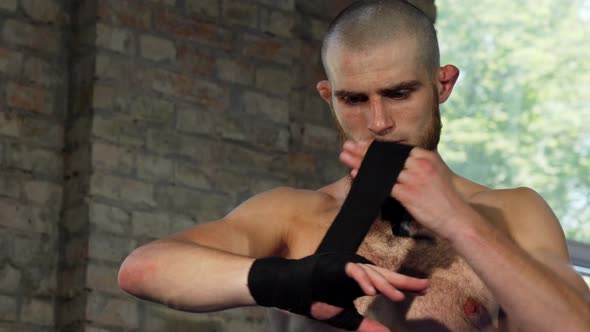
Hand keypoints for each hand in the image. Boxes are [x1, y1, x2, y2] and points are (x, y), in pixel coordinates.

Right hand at [310, 262, 428, 331]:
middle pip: (386, 275)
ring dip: (385, 284)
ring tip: (400, 296)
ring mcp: (347, 268)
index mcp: (361, 282)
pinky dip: (362, 280)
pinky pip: (353, 271)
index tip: (425, 290)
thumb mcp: (345, 318)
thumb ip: (364, 324)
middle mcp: (358, 273)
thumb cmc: (316, 300)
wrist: (293, 291)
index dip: (406, 286)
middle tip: (424, 286)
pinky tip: (371, 291)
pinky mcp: (336, 266)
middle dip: (404, 282)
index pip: (388, 283)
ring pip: (372, 273)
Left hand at [339, 140, 469, 235]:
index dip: (376, 146)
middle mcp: (419, 164)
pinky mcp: (409, 193)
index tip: (361, 143)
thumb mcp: (436, 174)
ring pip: (381, 167)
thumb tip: (399, 164)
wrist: (458, 219)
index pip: (395, 148)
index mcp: (426, 157)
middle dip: (363, 150)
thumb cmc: (446, 200)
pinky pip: (383, 184)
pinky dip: (368, 179)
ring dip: (360, 162)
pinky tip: (356, 175)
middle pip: (385, 155)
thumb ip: (419, 165)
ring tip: (345, 157)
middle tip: (347, 146)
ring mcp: (413, 178)